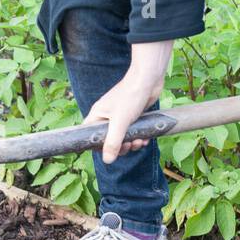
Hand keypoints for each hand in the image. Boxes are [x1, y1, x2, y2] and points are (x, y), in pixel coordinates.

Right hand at [84, 40, 172, 162]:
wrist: (149, 79)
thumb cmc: (131, 95)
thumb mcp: (120, 122)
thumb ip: (113, 141)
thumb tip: (107, 160)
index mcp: (97, 115)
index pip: (89, 135)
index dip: (97, 146)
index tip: (109, 151)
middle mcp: (106, 116)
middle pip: (107, 140)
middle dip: (119, 147)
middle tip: (129, 146)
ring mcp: (120, 116)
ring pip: (121, 137)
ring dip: (131, 143)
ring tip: (140, 142)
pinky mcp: (132, 116)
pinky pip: (132, 132)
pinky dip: (138, 137)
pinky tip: (145, 139)